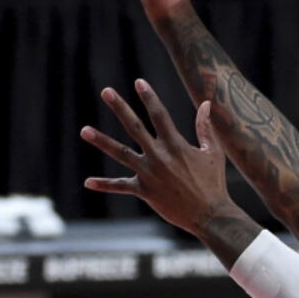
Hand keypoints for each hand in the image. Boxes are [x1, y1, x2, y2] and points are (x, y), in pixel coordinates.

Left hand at [81, 80, 232, 234]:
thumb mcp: (213, 152)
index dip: (149, 97)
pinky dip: (104, 185)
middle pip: (135, 127)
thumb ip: (205, 127)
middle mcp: (159, 156)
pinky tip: (88, 182)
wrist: (210, 215)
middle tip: (106, 91)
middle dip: (120, 108)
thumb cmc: (214, 183)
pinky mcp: (145, 191)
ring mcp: (149, 173)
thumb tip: (206, 103)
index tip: (139, 82)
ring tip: (84, 130)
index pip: (160, 115)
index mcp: (176, 145)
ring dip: (102, 141)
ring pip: (121, 153)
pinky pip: (121, 186)